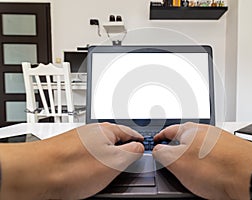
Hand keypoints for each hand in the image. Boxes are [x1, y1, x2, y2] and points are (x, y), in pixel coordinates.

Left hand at [0, 122, 143, 199]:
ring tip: (106, 171)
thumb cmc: (70, 168)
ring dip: (106, 157)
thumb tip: (140, 147)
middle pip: (115, 140)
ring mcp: (79, 139)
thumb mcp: (113, 162)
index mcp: (107, 130)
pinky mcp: (67, 149)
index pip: (131, 133)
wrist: (34, 173)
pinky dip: (91, 162)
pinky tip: (88, 172)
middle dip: (122, 151)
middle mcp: (92, 131)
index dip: (140, 142)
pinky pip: (87, 154)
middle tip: (127, 164)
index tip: (144, 147)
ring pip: (100, 147)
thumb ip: (132, 152)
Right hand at [152, 122, 251, 199]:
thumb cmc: (217, 168)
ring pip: (201, 146)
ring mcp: (221, 140)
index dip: (159, 137)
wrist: (251, 175)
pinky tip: (210, 171)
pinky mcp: (233, 150)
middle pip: (186, 136)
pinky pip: (214, 154)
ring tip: (191, 168)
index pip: (169, 130)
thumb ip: (162, 153)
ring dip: (193, 154)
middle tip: (172, 158)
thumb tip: (157, 150)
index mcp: (190, 130)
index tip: (156, 142)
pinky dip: (208, 161)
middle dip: (177, 147)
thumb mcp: (177, 162)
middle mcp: (207, 131)